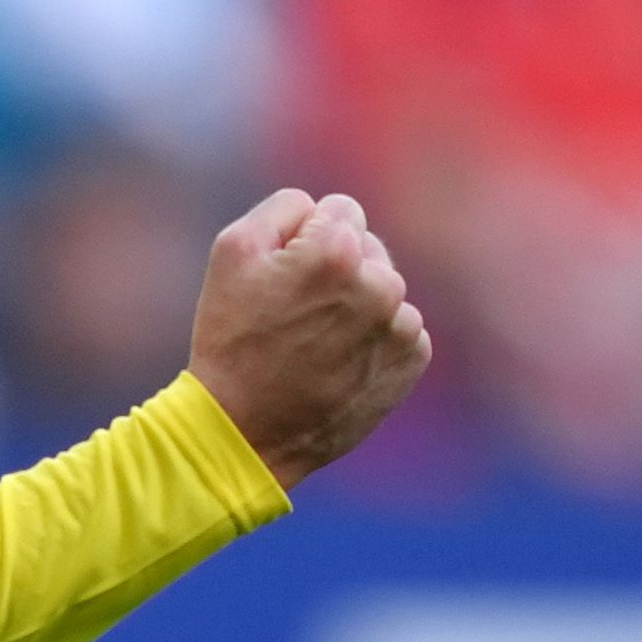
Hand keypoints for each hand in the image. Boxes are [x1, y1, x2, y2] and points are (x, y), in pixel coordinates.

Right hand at [187, 189, 430, 491]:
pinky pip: (399, 329)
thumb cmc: (231, 339)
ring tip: (313, 341)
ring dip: (356, 305)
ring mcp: (400, 326)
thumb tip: (319, 209)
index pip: (340, 210)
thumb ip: (282, 209)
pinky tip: (336, 361)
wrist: (245, 432)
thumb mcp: (231, 251)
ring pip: (384, 289)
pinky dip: (372, 340)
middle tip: (294, 312)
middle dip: (336, 268)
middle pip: (367, 248)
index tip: (283, 274)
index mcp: (337, 250)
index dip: (304, 238)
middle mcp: (381, 284)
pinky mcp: (410, 362)